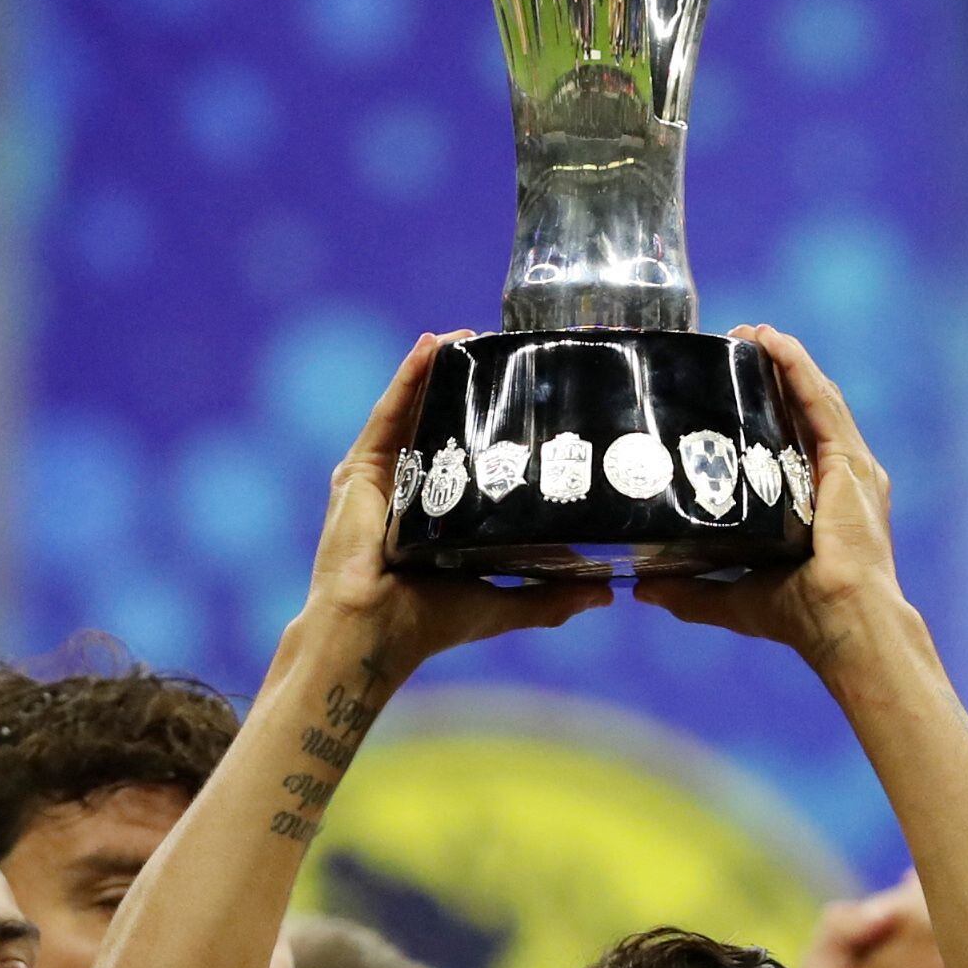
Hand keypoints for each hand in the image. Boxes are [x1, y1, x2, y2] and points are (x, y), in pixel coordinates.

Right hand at [308, 336, 612, 669]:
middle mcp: (408, 488)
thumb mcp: (503, 603)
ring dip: (440, 368)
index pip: (469, 457)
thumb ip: (550, 597)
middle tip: (504, 350)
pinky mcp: (360, 470)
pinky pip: (388, 412)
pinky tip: (431, 345)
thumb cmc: (429, 624)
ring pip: (415, 408)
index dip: (494, 424)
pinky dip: (409, 376)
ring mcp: (382, 475)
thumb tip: (607, 594)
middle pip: (441, 423)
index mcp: (437, 514)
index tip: (530, 392)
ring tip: (470, 335)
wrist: (375, 633)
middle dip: (469, 386)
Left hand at [635, 326, 909, 674]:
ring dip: (783, 361)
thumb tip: (643, 588)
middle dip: (771, 374)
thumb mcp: (733, 596)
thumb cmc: (800, 617)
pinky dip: (800, 368)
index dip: (763, 408)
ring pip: (815, 397)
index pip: (790, 440)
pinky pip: (823, 402)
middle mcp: (837, 480)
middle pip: (802, 410)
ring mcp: (849, 469)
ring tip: (751, 332)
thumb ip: (690, 589)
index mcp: (816, 503)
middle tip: (734, 343)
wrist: (843, 622)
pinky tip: (776, 342)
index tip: (727, 383)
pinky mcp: (851, 464)